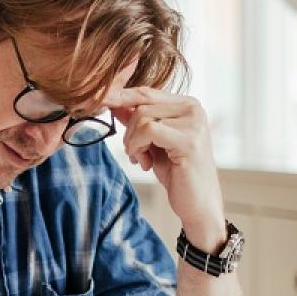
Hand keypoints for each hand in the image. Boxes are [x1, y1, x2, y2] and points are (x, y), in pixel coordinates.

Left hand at [105, 87, 225, 250]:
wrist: (197, 203)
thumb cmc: (176, 172)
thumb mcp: (151, 142)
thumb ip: (137, 121)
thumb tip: (112, 101)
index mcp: (187, 104)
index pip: (146, 92)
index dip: (120, 98)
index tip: (99, 104)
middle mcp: (194, 108)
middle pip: (141, 103)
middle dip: (128, 130)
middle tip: (134, 153)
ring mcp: (194, 122)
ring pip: (142, 116)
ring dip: (133, 142)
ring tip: (142, 159)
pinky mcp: (190, 139)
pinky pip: (148, 130)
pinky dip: (138, 146)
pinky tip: (145, 162)